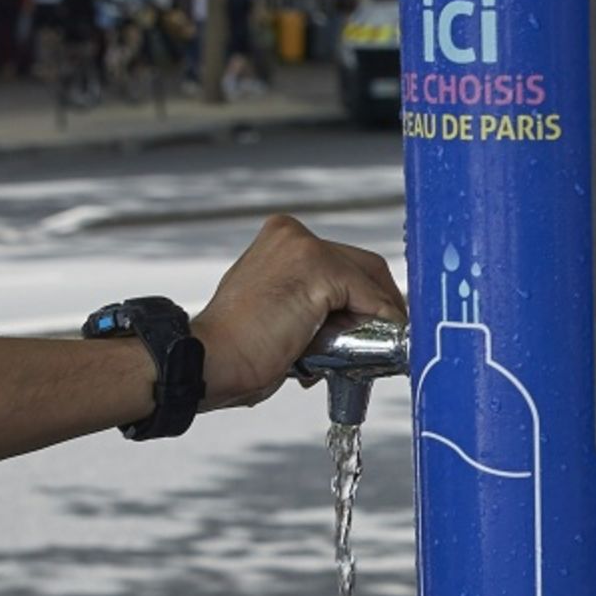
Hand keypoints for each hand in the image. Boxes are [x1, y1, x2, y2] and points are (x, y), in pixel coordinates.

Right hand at [195, 215, 404, 411]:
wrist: (209, 361)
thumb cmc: (235, 349)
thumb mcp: (278, 311)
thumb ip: (311, 305)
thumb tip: (350, 324)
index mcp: (280, 239)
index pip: (342, 261)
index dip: (364, 295)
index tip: (374, 324)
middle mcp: (291, 235)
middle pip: (362, 264)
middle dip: (378, 303)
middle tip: (386, 336)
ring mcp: (305, 248)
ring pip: (369, 279)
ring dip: (380, 315)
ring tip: (374, 349)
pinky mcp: (319, 270)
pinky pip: (369, 298)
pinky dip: (383, 321)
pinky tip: (383, 343)